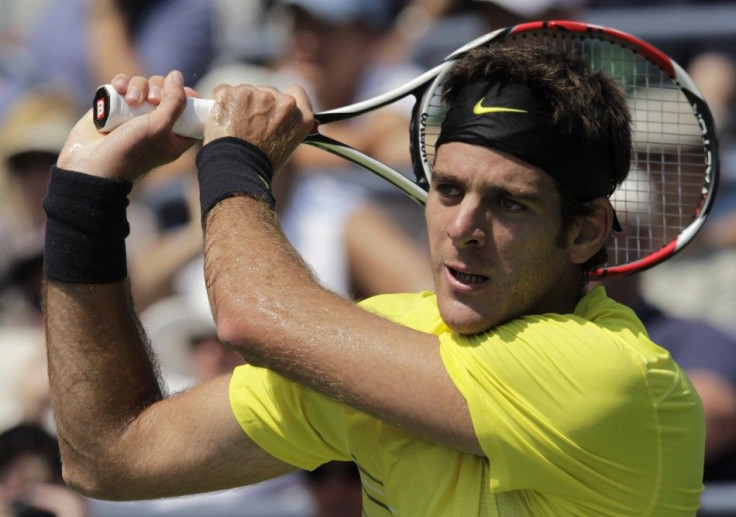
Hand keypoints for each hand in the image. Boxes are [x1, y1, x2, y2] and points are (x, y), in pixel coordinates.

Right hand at [57, 70, 196, 181]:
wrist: (91, 164)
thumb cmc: (130, 150)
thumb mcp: (160, 126)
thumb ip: (174, 101)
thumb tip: (176, 75)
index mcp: (174, 136)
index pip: (191, 113)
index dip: (190, 99)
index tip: (186, 92)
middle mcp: (156, 124)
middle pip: (165, 91)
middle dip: (159, 88)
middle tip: (152, 100)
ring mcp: (134, 114)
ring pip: (143, 85)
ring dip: (138, 86)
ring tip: (130, 100)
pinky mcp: (114, 106)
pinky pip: (123, 85)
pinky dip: (121, 83)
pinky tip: (117, 88)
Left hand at [203, 84, 313, 173]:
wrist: (237, 169)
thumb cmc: (260, 165)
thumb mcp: (287, 146)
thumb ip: (285, 125)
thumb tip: (275, 118)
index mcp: (301, 116)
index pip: (296, 92)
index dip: (282, 100)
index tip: (274, 108)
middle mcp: (284, 102)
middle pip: (269, 92)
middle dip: (259, 104)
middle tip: (250, 125)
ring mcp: (259, 95)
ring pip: (247, 91)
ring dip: (241, 103)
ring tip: (234, 126)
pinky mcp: (234, 93)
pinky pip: (225, 91)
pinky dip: (222, 103)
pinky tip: (222, 119)